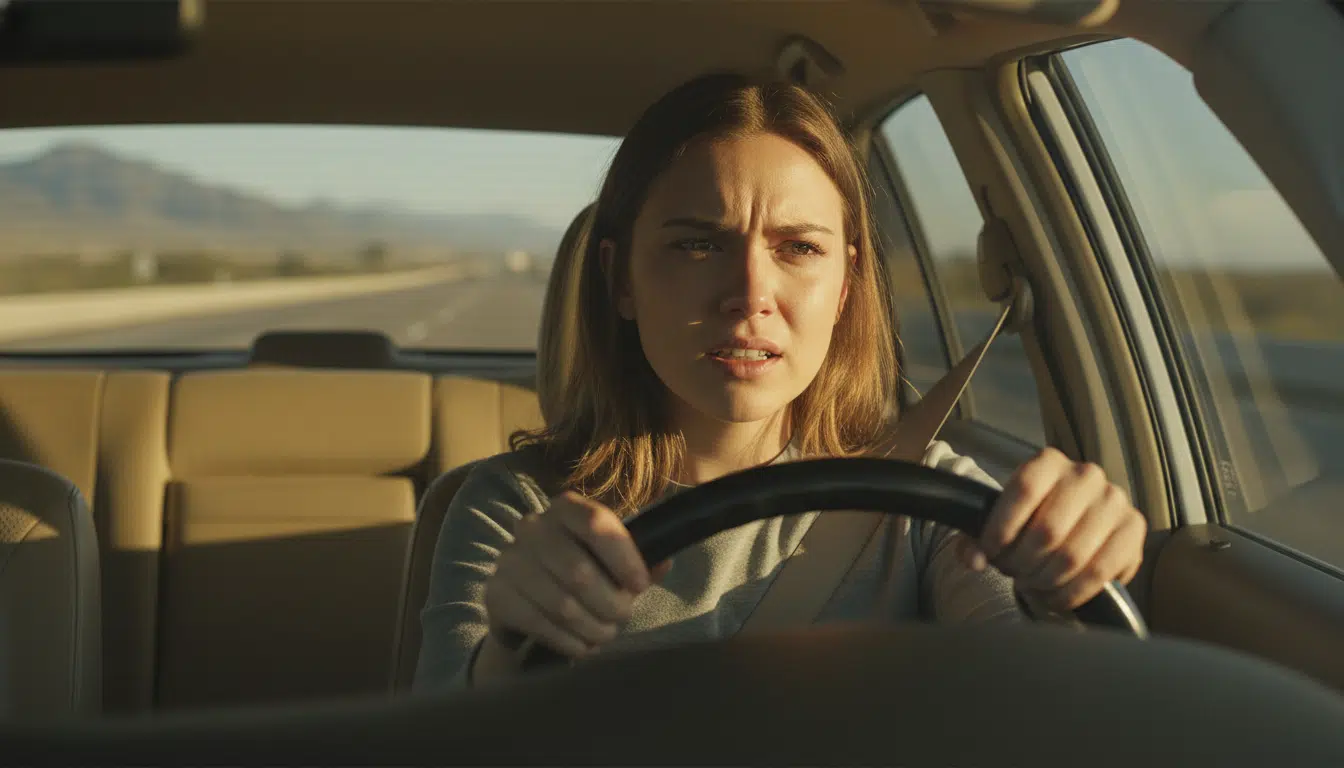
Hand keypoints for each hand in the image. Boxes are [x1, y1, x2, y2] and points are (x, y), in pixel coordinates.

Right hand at [484, 491, 669, 657]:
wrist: (527, 596)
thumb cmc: (582, 570)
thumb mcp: (612, 560)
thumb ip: (640, 561)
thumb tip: (663, 563)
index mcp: (566, 508)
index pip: (596, 523)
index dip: (623, 557)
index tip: (640, 586)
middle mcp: (532, 527)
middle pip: (579, 572)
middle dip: (610, 604)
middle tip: (622, 618)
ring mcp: (509, 560)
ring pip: (561, 603)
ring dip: (592, 627)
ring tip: (605, 635)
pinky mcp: (496, 594)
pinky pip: (540, 623)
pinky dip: (568, 640)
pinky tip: (582, 645)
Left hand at [955, 447, 1145, 610]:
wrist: (1074, 524)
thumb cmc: (1030, 522)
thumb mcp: (999, 523)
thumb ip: (975, 540)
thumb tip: (973, 559)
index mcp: (1048, 462)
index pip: (1023, 490)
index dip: (1001, 527)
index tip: (990, 552)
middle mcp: (1086, 475)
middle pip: (1047, 529)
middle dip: (1022, 562)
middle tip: (1013, 574)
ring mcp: (1115, 501)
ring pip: (1072, 555)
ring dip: (1045, 581)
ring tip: (1031, 586)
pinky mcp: (1134, 530)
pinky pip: (1100, 572)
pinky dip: (1071, 593)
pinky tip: (1055, 597)